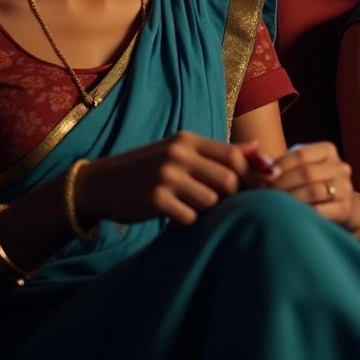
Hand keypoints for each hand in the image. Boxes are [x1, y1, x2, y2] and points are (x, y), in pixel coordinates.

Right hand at [75, 130, 252, 226]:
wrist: (101, 183)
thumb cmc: (149, 167)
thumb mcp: (181, 150)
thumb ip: (219, 151)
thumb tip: (258, 148)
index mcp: (188, 140)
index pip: (233, 155)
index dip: (250, 174)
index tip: (254, 188)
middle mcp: (178, 154)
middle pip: (228, 180)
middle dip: (231, 196)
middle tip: (223, 204)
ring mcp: (166, 177)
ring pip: (210, 201)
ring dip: (208, 210)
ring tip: (193, 206)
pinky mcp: (155, 200)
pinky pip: (190, 217)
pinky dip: (188, 220)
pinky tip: (176, 214)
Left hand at [262, 142, 359, 236]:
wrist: (341, 206)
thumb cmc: (310, 184)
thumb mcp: (297, 168)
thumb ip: (276, 163)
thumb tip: (257, 161)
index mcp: (327, 150)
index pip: (301, 154)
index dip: (280, 165)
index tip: (263, 177)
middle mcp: (340, 166)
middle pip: (306, 173)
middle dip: (281, 184)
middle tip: (263, 194)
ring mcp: (345, 187)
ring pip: (313, 192)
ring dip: (289, 200)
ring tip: (273, 205)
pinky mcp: (345, 208)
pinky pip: (320, 211)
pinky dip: (302, 213)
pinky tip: (289, 216)